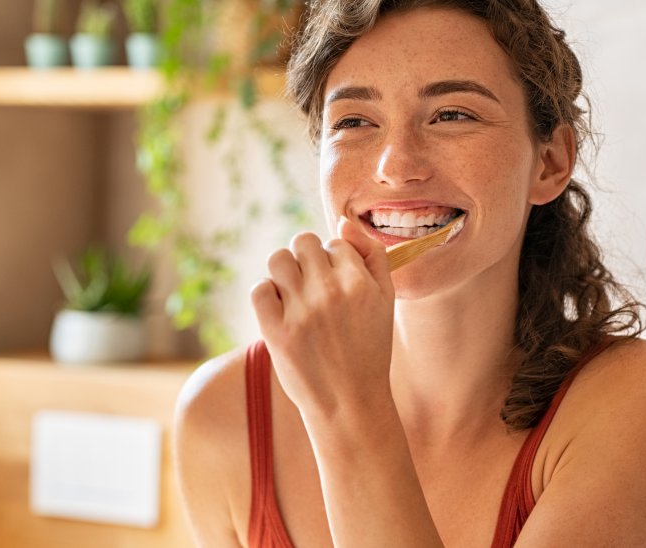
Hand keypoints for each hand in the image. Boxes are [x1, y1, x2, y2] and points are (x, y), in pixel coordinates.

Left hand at [251, 217, 395, 418]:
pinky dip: (267, 295)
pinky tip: (280, 311)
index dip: (333, 261)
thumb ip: (373, 256)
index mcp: (360, 282)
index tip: (336, 286)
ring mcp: (301, 312)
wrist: (350, 403)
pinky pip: (259, 289)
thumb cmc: (369, 350)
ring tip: (294, 295)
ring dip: (284, 272)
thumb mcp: (386, 301)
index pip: (335, 242)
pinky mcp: (276, 332)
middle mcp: (330, 292)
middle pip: (303, 242)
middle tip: (312, 287)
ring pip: (278, 259)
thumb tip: (342, 221)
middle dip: (306, 259)